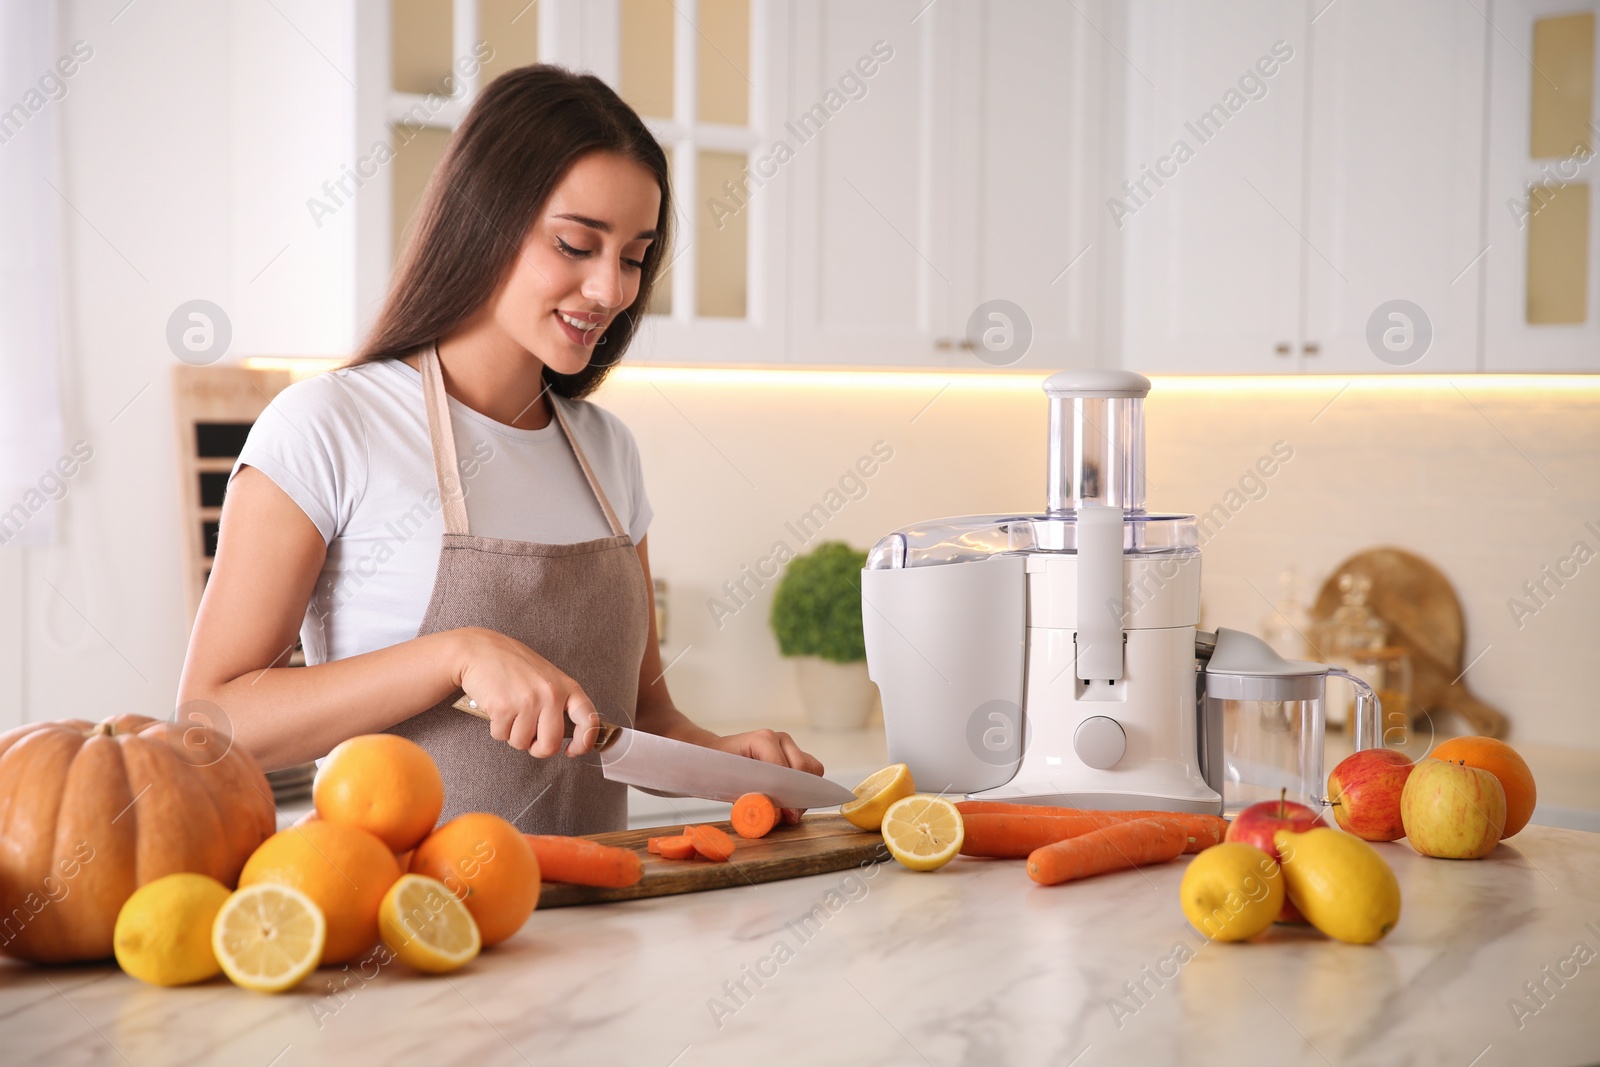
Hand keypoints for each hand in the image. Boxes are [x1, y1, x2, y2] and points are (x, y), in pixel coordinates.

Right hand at [451, 628, 603, 757]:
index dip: (584, 743)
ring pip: (522, 743)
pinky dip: (497, 727)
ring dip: (512, 734)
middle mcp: (551, 694)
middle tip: (529, 737)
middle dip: (537, 748)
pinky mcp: (504, 707)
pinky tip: (497, 707)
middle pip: (550, 745)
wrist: (481, 650)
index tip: (572, 750)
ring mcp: (528, 701)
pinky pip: (501, 735)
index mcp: (567, 687)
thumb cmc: (514, 665)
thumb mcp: (548, 678)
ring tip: (510, 711)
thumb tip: (568, 737)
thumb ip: (560, 703)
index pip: (588, 720)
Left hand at [701, 728, 825, 824]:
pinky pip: (810, 771)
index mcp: (763, 740)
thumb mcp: (731, 784)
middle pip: (803, 767)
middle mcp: (780, 739)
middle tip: (790, 816)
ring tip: (790, 809)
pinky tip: (791, 800)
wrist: (718, 753)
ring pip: (812, 769)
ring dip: (804, 792)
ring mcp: (789, 745)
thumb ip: (751, 799)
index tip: (787, 814)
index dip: (786, 794)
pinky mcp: (794, 754)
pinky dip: (804, 788)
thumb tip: (775, 817)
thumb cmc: (721, 767)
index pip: (783, 768)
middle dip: (798, 795)